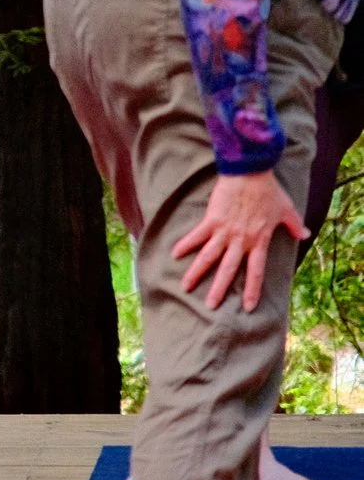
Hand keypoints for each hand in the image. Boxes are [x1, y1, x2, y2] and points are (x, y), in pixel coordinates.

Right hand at [173, 170, 307, 311]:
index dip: (251, 290)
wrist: (250, 173)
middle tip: (210, 306)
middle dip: (218, 289)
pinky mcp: (211, 219)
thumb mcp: (286, 210)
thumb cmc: (269, 191)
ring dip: (196, 272)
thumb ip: (294, 225)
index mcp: (259, 241)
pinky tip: (174, 254)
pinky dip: (185, 244)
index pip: (256, 272)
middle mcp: (240, 241)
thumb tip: (306, 234)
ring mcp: (224, 231)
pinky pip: (196, 235)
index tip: (247, 307)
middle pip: (228, 270)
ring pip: (208, 257)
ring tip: (185, 286)